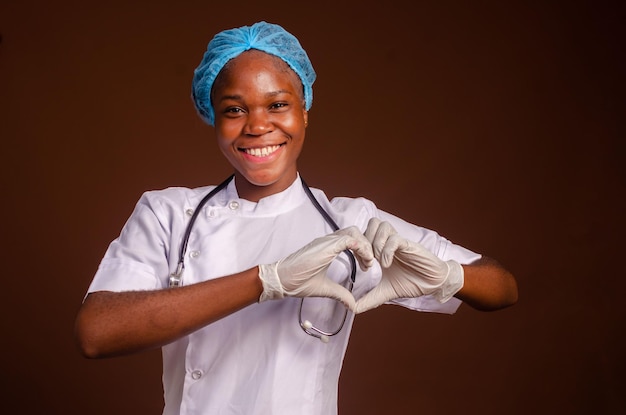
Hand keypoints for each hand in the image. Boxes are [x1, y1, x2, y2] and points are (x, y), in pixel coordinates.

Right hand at [258, 226, 373, 308]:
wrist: (282, 281)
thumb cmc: (298, 282)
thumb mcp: (325, 289)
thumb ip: (340, 294)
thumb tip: (353, 305)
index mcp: (327, 248)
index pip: (351, 239)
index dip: (362, 250)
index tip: (366, 265)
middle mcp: (328, 241)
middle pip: (355, 233)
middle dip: (367, 246)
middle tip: (369, 264)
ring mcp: (326, 241)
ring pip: (354, 233)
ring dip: (365, 246)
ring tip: (369, 262)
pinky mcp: (326, 246)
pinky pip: (349, 239)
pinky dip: (360, 246)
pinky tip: (364, 259)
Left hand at [355, 218, 463, 313]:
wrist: (433, 284)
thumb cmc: (412, 282)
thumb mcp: (385, 292)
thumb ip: (369, 299)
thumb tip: (353, 309)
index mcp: (382, 249)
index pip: (364, 233)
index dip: (359, 248)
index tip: (364, 267)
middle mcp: (389, 242)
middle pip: (372, 223)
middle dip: (365, 242)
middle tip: (368, 262)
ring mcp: (399, 242)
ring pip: (381, 225)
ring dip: (375, 244)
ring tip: (377, 262)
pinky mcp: (409, 245)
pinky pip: (394, 239)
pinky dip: (387, 251)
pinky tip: (386, 265)